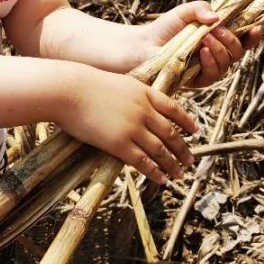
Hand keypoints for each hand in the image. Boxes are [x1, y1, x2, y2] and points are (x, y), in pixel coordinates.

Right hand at [56, 64, 197, 183]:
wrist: (67, 91)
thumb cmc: (85, 86)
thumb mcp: (118, 84)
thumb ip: (132, 97)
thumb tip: (138, 110)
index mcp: (144, 93)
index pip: (174, 108)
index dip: (186, 121)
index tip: (195, 131)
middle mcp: (144, 110)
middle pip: (171, 133)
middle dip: (182, 149)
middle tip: (190, 160)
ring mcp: (133, 128)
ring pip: (161, 150)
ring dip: (173, 164)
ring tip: (179, 174)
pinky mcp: (119, 144)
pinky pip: (143, 162)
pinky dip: (155, 172)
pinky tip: (162, 179)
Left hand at [142, 1, 261, 89]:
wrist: (143, 45)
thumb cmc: (165, 28)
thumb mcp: (185, 12)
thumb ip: (201, 8)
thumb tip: (217, 17)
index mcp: (218, 39)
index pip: (243, 40)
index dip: (253, 36)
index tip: (257, 28)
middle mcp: (217, 55)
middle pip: (238, 52)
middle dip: (232, 40)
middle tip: (217, 30)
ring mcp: (207, 69)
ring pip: (227, 64)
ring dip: (221, 50)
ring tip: (205, 38)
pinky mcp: (196, 82)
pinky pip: (212, 76)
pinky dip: (211, 62)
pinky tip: (202, 52)